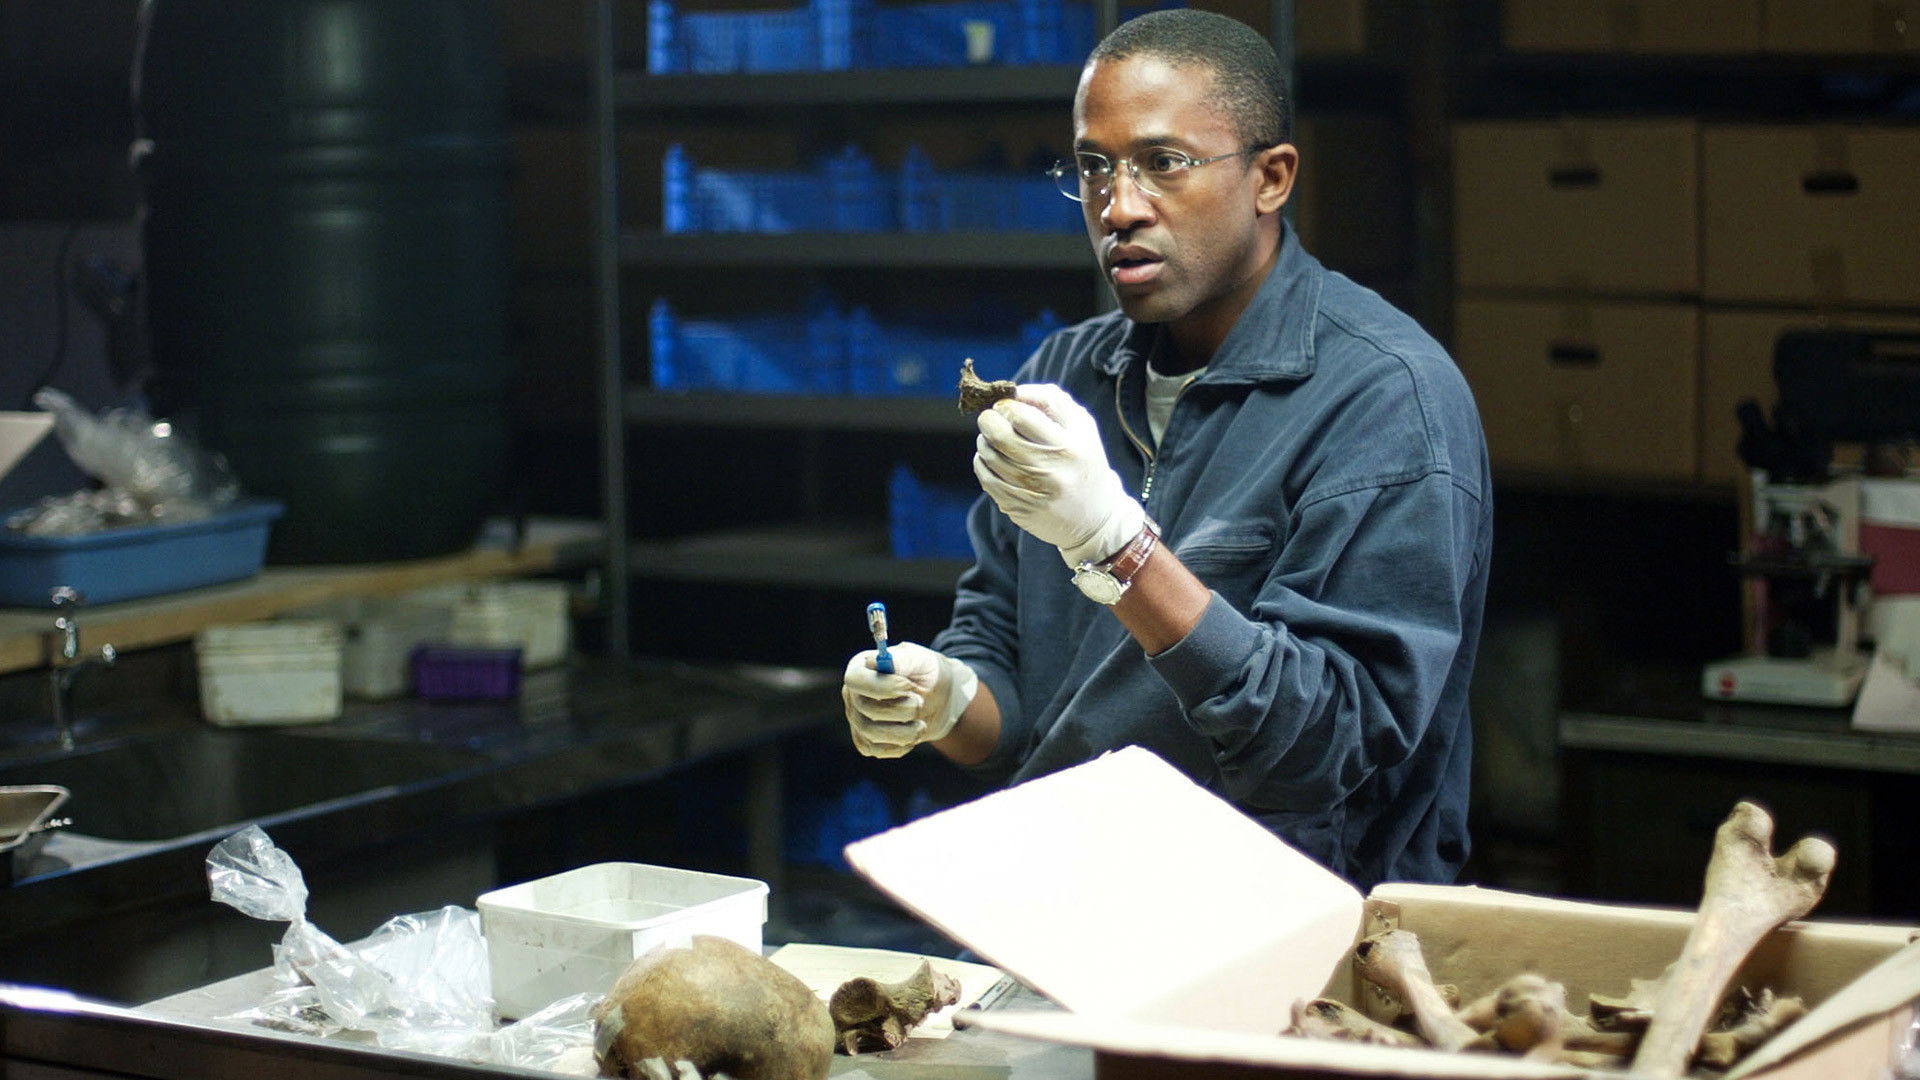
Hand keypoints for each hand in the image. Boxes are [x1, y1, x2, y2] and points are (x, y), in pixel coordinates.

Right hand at [841, 642, 978, 758]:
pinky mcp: (866, 741)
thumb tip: (874, 661)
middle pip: (865, 708)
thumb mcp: (921, 660)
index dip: (881, 686)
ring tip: (921, 723)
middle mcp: (853, 694)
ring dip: (904, 731)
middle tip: (919, 702)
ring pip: (872, 733)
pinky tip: (912, 733)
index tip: (908, 686)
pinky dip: (900, 745)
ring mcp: (857, 720)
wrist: (940, 699)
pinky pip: (878, 750)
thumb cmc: (927, 673)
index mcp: (861, 668)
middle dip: (901, 709)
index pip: (855, 680)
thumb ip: (901, 660)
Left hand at [973, 383, 1144, 566]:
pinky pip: (987, 479)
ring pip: (990, 456)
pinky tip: (990, 459)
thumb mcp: (1082, 428)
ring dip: (984, 442)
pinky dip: (982, 463)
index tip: (1005, 405)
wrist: (1094, 519)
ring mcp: (1033, 493)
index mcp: (1070, 446)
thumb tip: (1014, 391)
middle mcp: (1052, 471)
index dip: (1006, 405)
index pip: (1023, 416)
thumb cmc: (1083, 461)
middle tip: (989, 418)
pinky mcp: (1019, 508)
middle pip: (1001, 436)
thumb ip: (1052, 401)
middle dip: (988, 420)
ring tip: (991, 439)